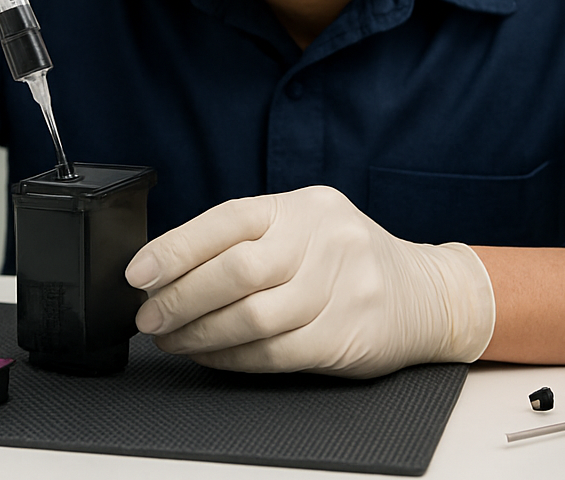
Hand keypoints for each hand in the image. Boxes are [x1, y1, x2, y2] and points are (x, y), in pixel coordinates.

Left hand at [125, 186, 495, 377]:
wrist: (425, 293)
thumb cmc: (345, 260)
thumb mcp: (303, 227)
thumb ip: (248, 239)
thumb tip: (167, 267)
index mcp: (301, 206)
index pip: (228, 219)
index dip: (176, 247)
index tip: (139, 273)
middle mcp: (323, 239)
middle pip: (236, 271)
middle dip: (180, 298)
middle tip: (150, 317)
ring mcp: (341, 287)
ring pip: (252, 318)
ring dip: (199, 334)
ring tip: (172, 338)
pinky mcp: (348, 335)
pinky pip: (274, 353)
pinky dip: (232, 358)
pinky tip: (210, 355)